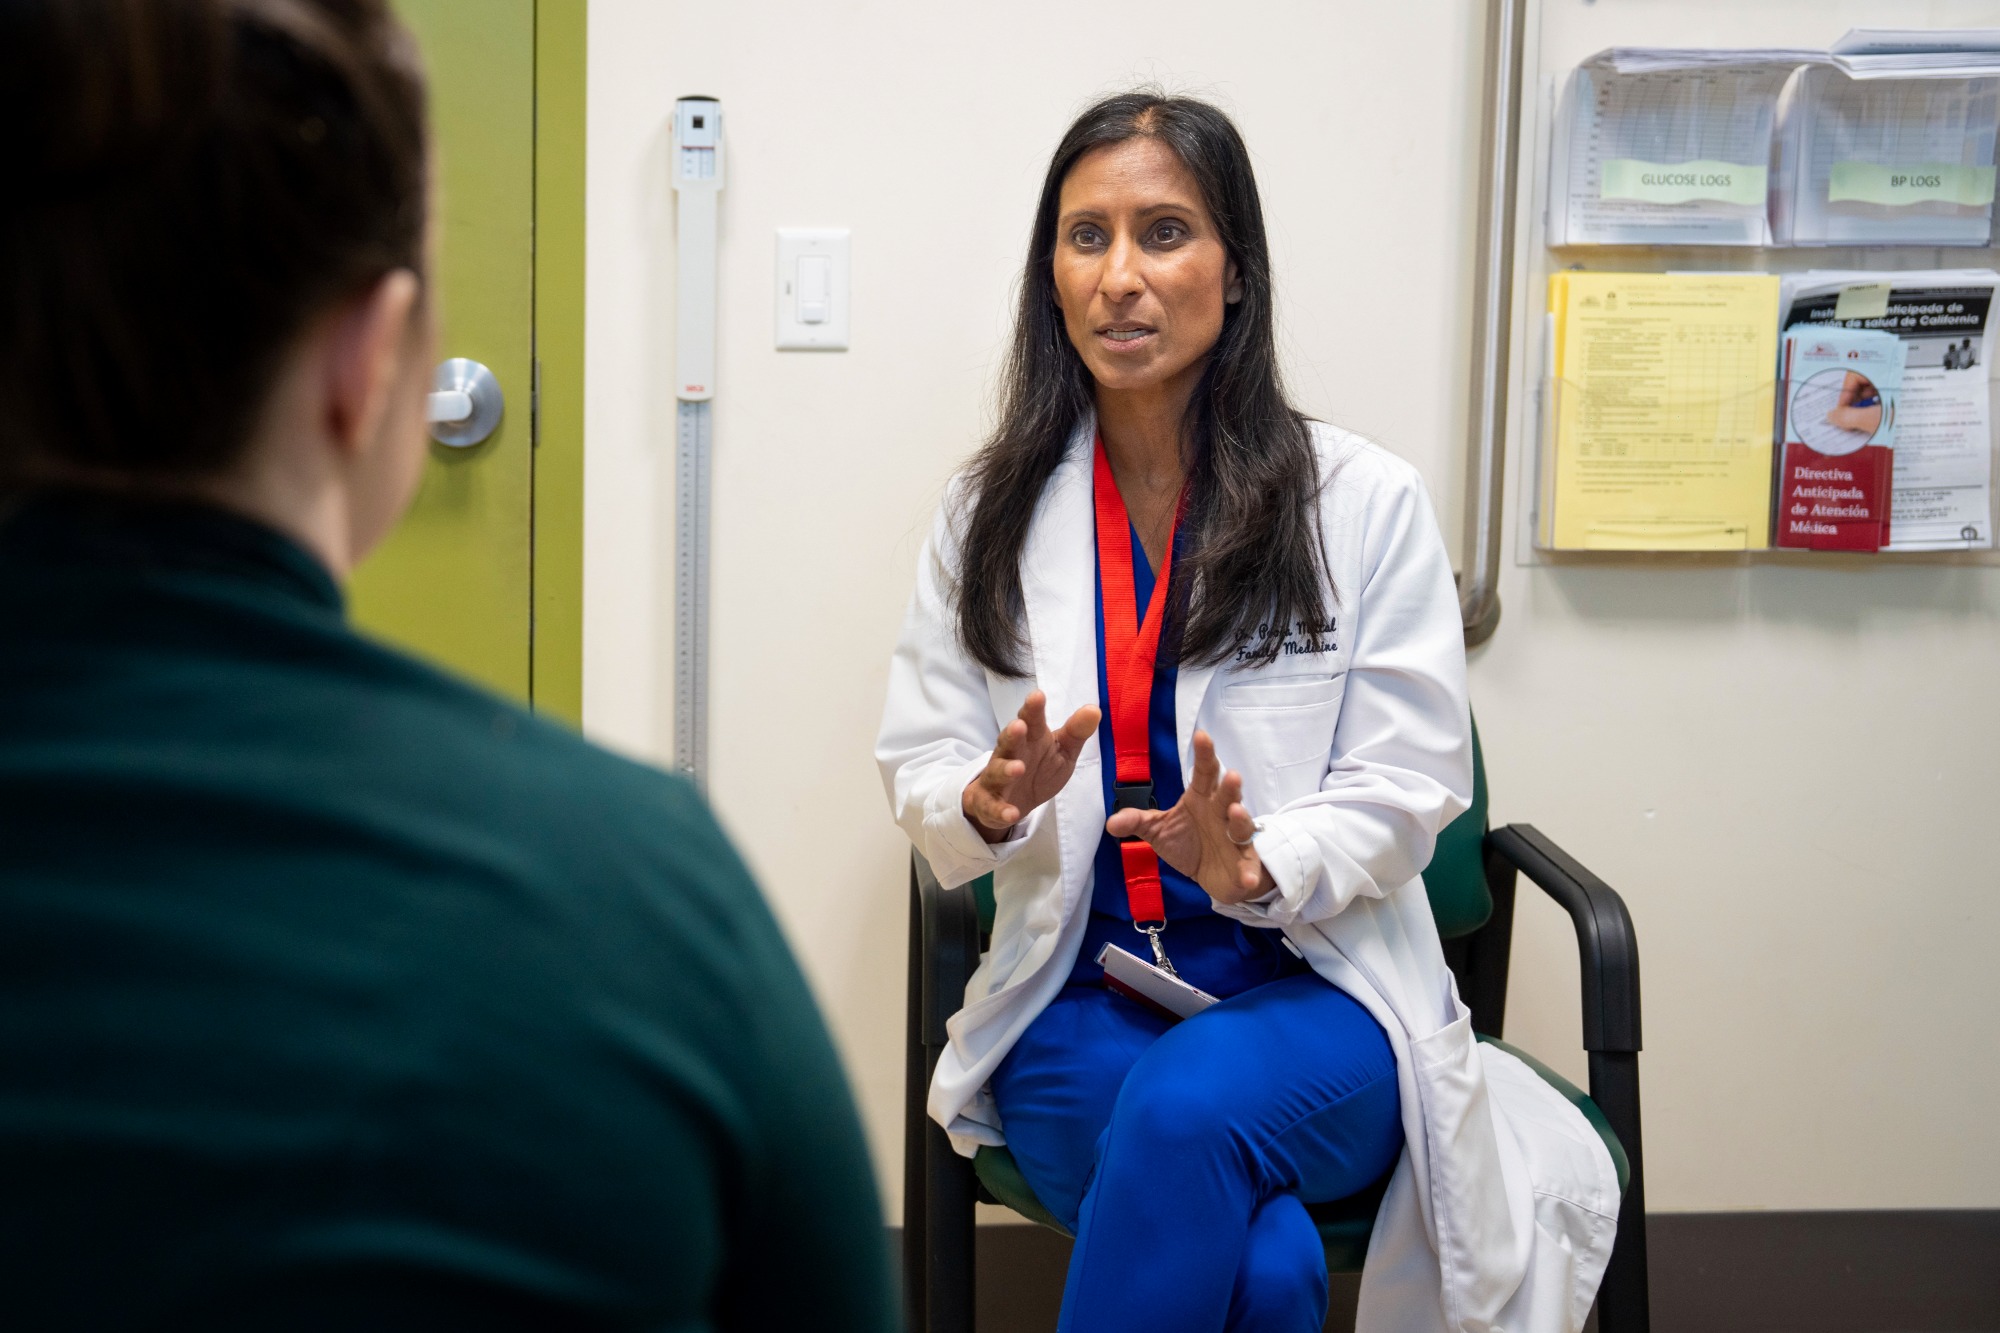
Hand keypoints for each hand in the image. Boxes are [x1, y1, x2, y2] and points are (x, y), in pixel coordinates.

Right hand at [961, 691, 1101, 842]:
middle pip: (1008, 741)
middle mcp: (1010, 754)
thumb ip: (1076, 732)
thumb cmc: (1039, 768)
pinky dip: (1001, 810)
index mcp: (1030, 738)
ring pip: (997, 772)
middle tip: (1020, 725)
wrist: (1014, 801)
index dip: (1033, 709)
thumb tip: (1095, 709)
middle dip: (1012, 733)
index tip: (1037, 695)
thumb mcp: (1062, 751)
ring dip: (1005, 769)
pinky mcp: (990, 804)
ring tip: (1018, 768)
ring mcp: (997, 779)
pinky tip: (1012, 813)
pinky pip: (993, 807)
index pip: (1031, 720)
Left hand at [1103, 730, 1272, 904]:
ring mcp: (1236, 838)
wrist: (1212, 873)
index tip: (1202, 736)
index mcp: (1202, 798)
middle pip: (1228, 795)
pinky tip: (1249, 878)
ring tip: (1236, 812)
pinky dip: (1249, 873)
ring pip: (1241, 826)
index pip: (1205, 772)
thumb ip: (1137, 821)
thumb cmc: (1188, 842)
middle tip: (1231, 775)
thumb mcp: (1158, 830)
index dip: (1204, 754)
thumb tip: (1111, 822)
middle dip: (1230, 786)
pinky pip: (1248, 867)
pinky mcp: (1244, 864)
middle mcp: (1223, 813)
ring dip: (1241, 819)